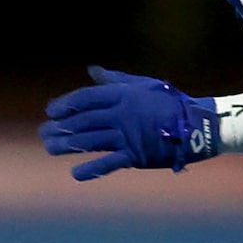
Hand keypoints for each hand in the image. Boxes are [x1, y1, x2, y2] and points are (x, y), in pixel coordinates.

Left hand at [40, 66, 221, 179]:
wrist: (199, 125)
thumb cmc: (169, 101)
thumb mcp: (141, 83)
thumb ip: (114, 79)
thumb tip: (92, 70)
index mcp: (122, 94)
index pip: (86, 98)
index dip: (66, 104)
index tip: (50, 111)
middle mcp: (122, 114)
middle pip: (83, 121)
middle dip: (60, 127)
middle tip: (43, 133)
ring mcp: (128, 136)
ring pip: (90, 141)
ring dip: (67, 145)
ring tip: (49, 148)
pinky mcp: (137, 156)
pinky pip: (109, 163)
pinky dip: (92, 169)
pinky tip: (75, 173)